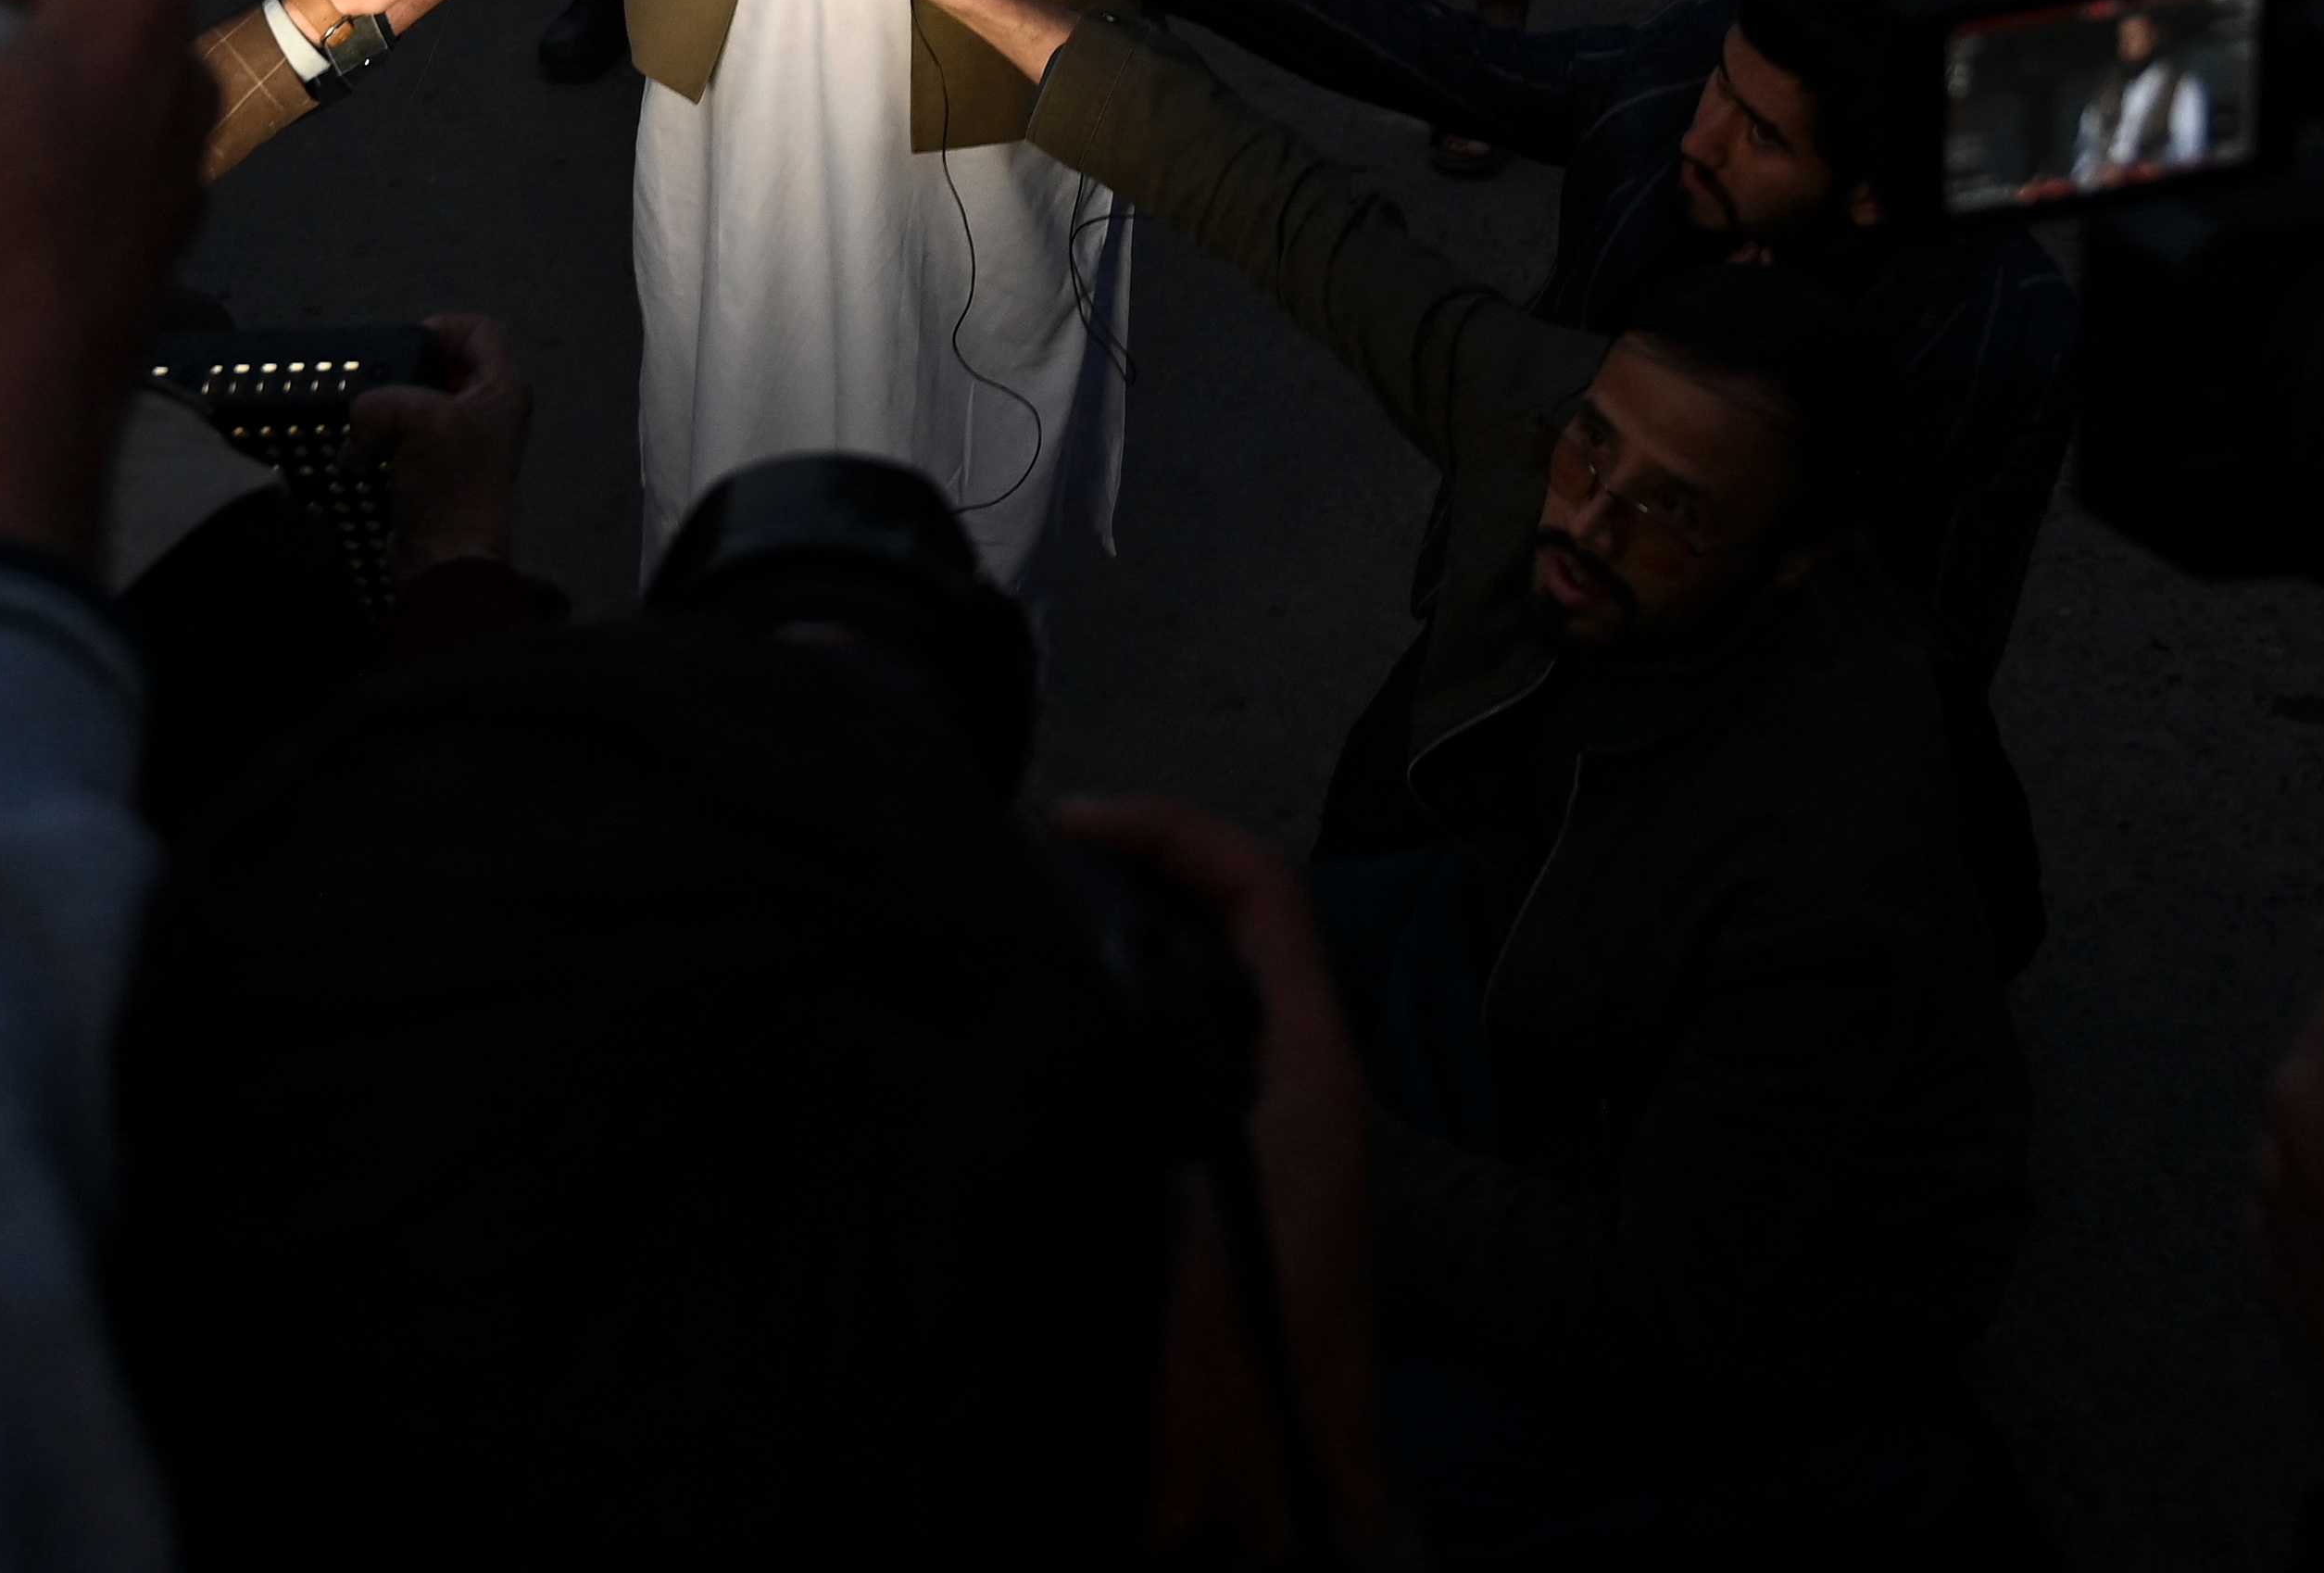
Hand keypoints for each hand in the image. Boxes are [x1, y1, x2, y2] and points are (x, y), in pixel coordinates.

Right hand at [343, 314, 528, 579]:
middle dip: (405, 373)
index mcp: (503, 388)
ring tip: (366, 425)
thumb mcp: (415, 418)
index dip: (442, 329)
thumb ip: (380, 400)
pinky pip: (405, 437)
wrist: (445, 558)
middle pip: (444, 365)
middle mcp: (490, 411)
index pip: (479, 330)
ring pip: (419, 402)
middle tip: (377, 387)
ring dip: (388, 412)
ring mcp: (465, 443)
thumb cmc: (447, 482)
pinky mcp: (437, 470)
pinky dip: (382, 441)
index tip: (405, 352)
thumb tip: (361, 428)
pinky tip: (363, 455)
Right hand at [1052, 798, 1387, 1564]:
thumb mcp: (1184, 1289)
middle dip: (1130, 876)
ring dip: (1111, 948)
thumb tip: (1044, 1111)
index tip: (1080, 820)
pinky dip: (1104, 1022)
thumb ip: (1119, 1201)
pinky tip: (1027, 1045)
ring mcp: (1267, 1132)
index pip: (1264, 896)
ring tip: (1013, 929)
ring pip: (1194, 987)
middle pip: (1224, 925)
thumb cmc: (1262, 1409)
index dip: (1175, 831)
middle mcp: (1299, 1091)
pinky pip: (1168, 1053)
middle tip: (1025, 864)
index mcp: (1311, 1085)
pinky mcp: (1228, 1179)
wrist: (1288, 1515)